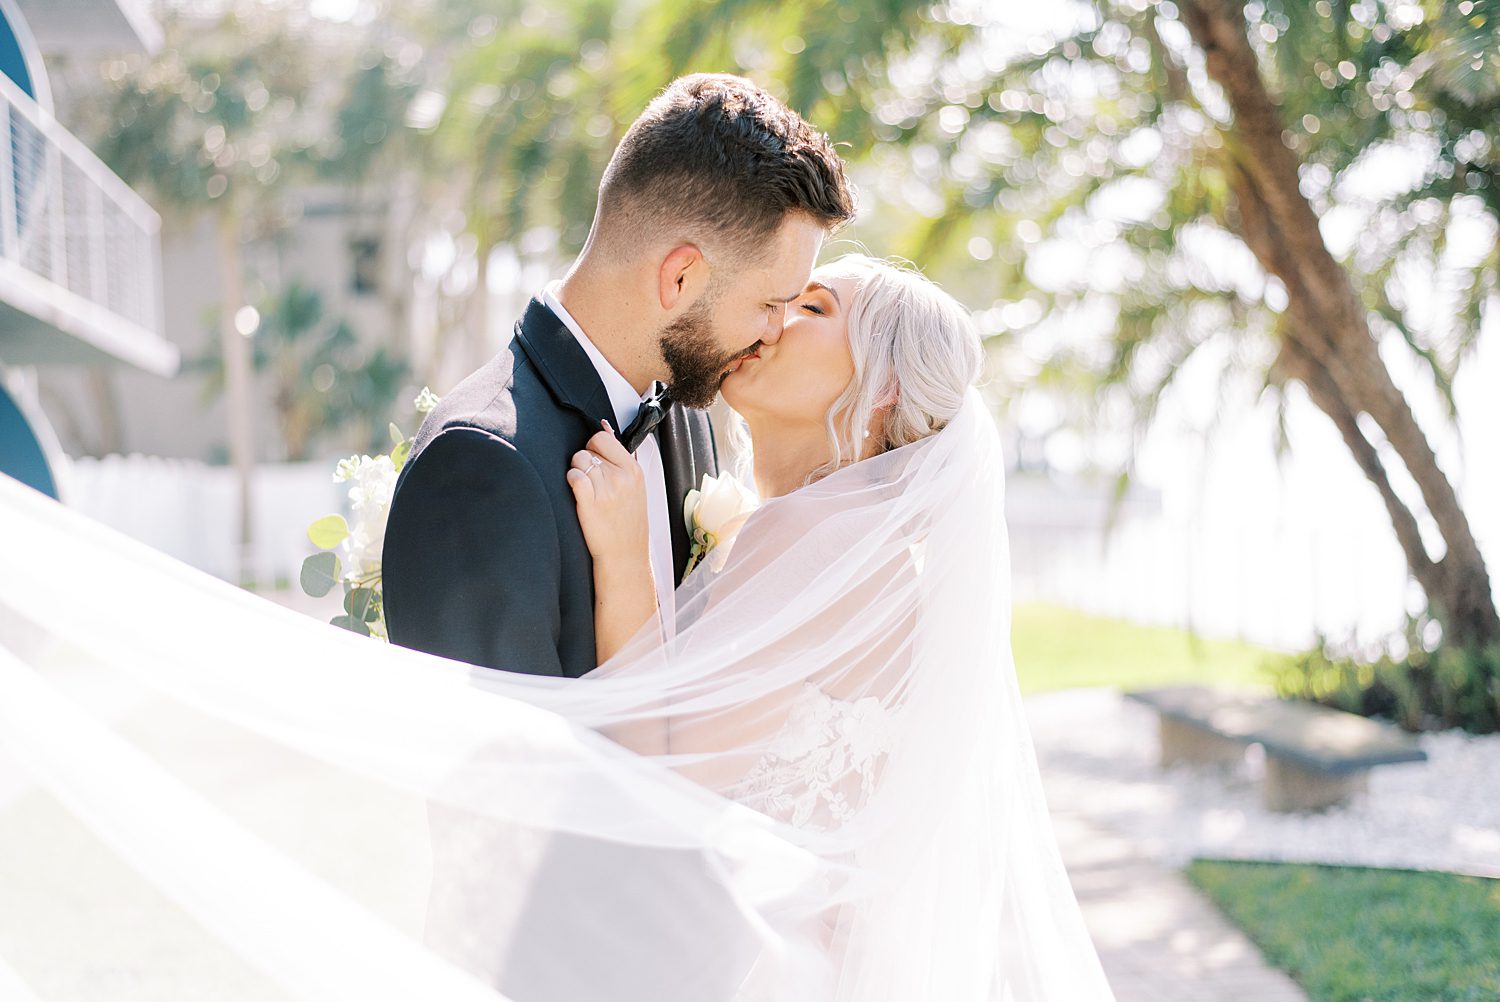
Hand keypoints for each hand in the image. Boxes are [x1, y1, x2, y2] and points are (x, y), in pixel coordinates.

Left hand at [566, 421, 651, 568]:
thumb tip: (605, 427)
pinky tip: (578, 492)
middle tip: (590, 478)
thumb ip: (619, 456)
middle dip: (584, 459)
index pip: (603, 438)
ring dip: (576, 471)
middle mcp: (621, 477)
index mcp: (633, 470)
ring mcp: (606, 490)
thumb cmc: (628, 522)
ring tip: (585, 488)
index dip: (594, 447)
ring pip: (578, 460)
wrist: (625, 554)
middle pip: (587, 448)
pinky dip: (571, 481)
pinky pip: (573, 476)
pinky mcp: (590, 502)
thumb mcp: (634, 486)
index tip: (596, 460)